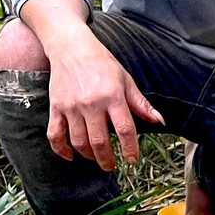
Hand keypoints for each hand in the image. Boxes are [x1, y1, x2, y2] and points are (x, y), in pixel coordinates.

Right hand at [45, 34, 162, 170]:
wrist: (71, 48)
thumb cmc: (102, 64)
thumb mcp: (126, 80)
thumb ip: (141, 104)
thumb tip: (159, 120)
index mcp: (112, 97)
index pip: (124, 129)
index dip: (130, 148)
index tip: (132, 160)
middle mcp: (91, 104)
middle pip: (99, 141)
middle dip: (107, 159)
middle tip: (112, 165)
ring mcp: (71, 107)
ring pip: (78, 142)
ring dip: (89, 155)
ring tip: (96, 158)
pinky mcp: (56, 108)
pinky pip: (55, 135)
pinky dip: (61, 149)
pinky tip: (70, 156)